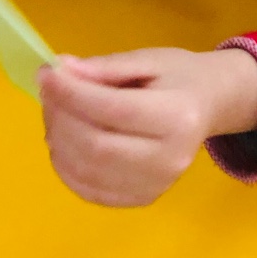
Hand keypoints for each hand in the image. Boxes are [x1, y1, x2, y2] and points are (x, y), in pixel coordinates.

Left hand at [39, 46, 256, 206]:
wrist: (209, 105)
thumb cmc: (179, 77)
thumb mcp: (147, 59)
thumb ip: (105, 67)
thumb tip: (61, 72)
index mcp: (177, 116)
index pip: (112, 109)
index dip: (71, 93)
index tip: (47, 73)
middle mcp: (169, 158)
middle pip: (95, 145)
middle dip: (60, 116)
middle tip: (47, 91)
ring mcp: (156, 185)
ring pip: (87, 171)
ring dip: (58, 140)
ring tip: (55, 113)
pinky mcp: (143, 198)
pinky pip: (90, 190)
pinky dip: (66, 166)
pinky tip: (64, 140)